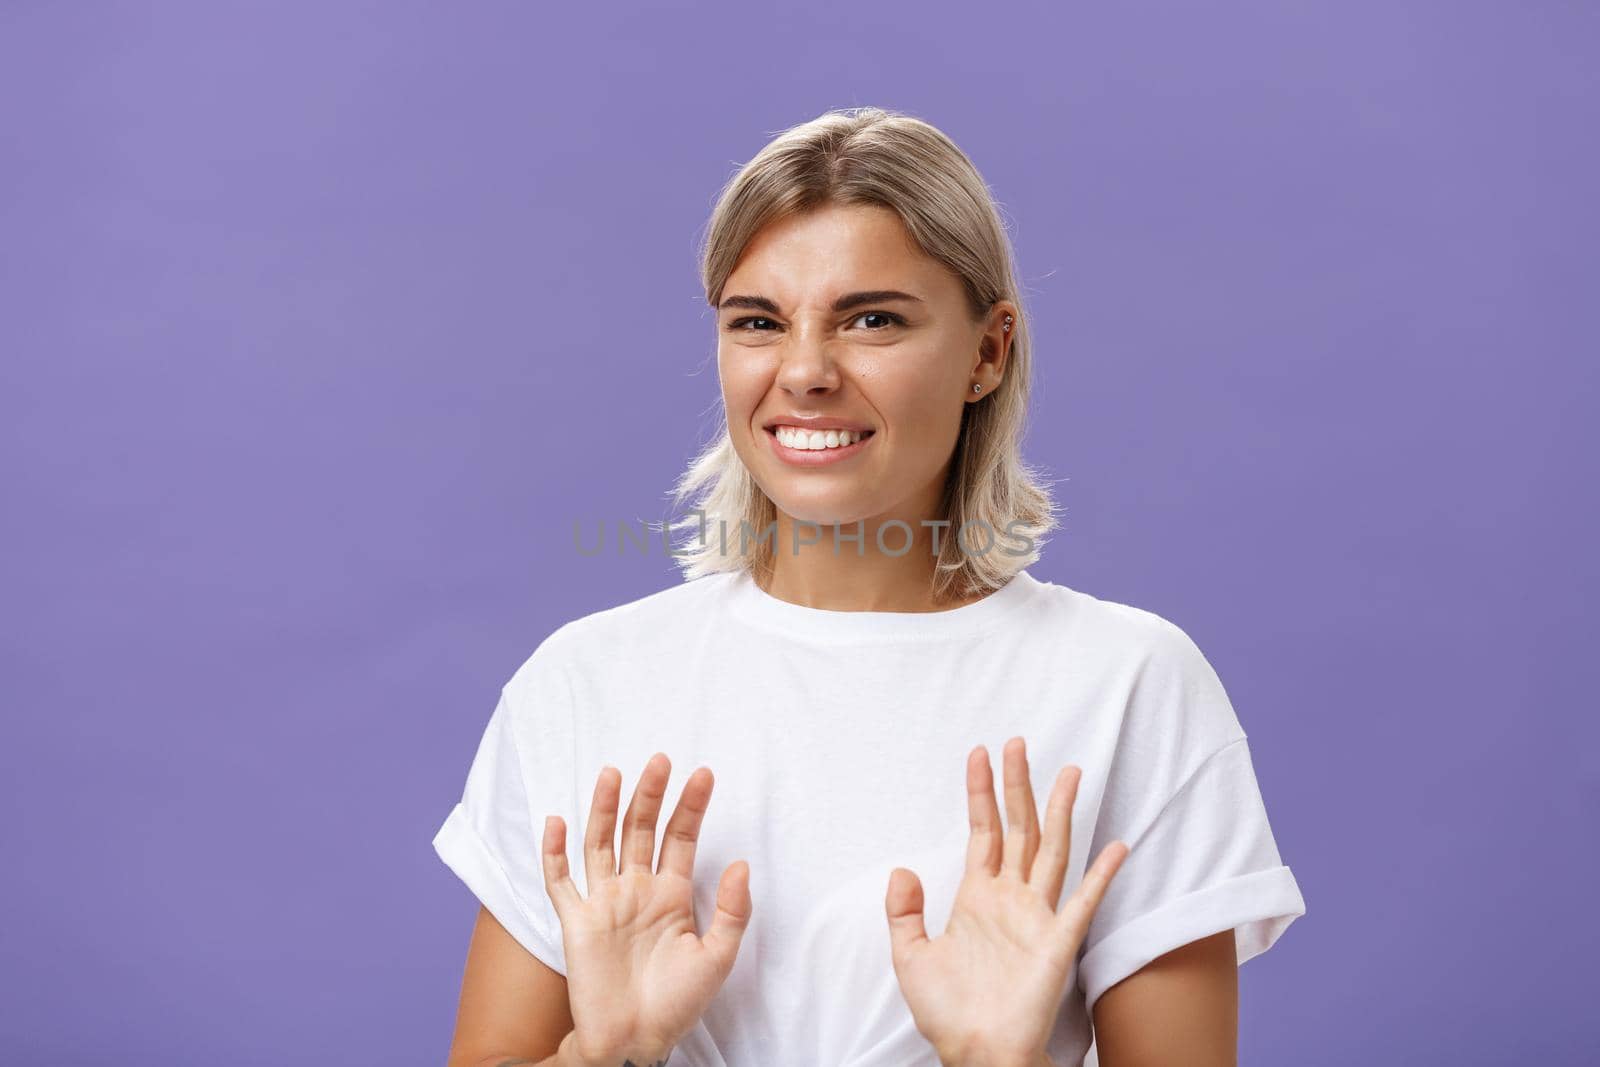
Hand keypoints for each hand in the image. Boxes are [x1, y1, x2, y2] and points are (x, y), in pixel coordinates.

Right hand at [542, 753, 751, 1066]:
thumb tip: (742, 863)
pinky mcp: (576, 924)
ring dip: (606, 809)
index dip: (691, 807)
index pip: (680, 838)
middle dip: (650, 795)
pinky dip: (554, 852)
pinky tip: (556, 820)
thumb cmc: (677, 1003)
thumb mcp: (718, 956)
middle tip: (661, 760)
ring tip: (614, 773)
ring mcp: (605, 904)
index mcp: (672, 895)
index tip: (703, 774)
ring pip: (601, 844)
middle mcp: (637, 890)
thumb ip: (733, 911)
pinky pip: (560, 882)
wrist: (637, 1041)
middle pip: (641, 830)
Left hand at [885, 737, 1128, 1066]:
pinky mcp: (1057, 942)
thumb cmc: (949, 1012)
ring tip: (1069, 771)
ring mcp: (1037, 917)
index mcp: (977, 897)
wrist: (976, 1054)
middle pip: (1018, 828)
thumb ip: (903, 912)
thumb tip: (901, 869)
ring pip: (1051, 850)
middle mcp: (1010, 899)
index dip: (981, 792)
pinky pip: (1083, 902)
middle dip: (1018, 785)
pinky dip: (1100, 874)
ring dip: (1059, 810)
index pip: (983, 831)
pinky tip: (1116, 845)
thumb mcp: (910, 957)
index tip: (979, 753)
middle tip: (1017, 742)